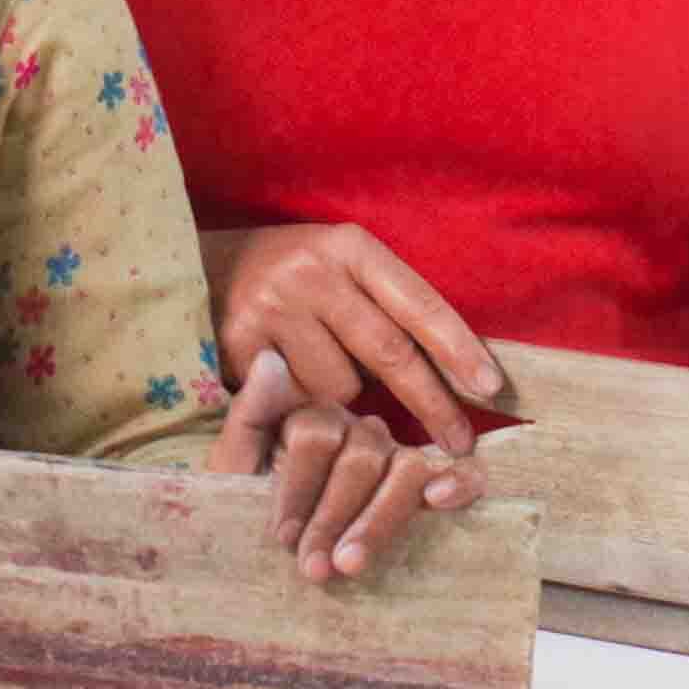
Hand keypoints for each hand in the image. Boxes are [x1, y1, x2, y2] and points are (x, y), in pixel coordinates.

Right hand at [206, 219, 506, 448]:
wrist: (198, 270)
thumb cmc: (290, 277)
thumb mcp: (340, 268)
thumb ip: (385, 307)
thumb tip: (456, 373)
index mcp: (351, 248)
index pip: (418, 303)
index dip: (459, 348)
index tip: (491, 388)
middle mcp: (313, 273)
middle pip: (389, 352)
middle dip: (432, 403)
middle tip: (460, 440)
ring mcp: (273, 309)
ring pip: (341, 388)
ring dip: (346, 403)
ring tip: (321, 378)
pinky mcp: (240, 348)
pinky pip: (296, 403)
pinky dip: (305, 409)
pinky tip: (291, 391)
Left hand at [215, 349, 488, 581]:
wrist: (263, 562)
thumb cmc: (251, 514)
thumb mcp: (236, 470)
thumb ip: (250, 417)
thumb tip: (269, 361)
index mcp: (313, 419)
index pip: (316, 436)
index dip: (299, 487)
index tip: (283, 536)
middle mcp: (361, 430)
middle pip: (360, 457)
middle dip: (333, 516)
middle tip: (313, 567)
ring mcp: (400, 456)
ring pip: (405, 469)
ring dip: (379, 519)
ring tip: (351, 564)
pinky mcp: (435, 484)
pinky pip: (462, 473)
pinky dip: (457, 482)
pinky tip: (439, 502)